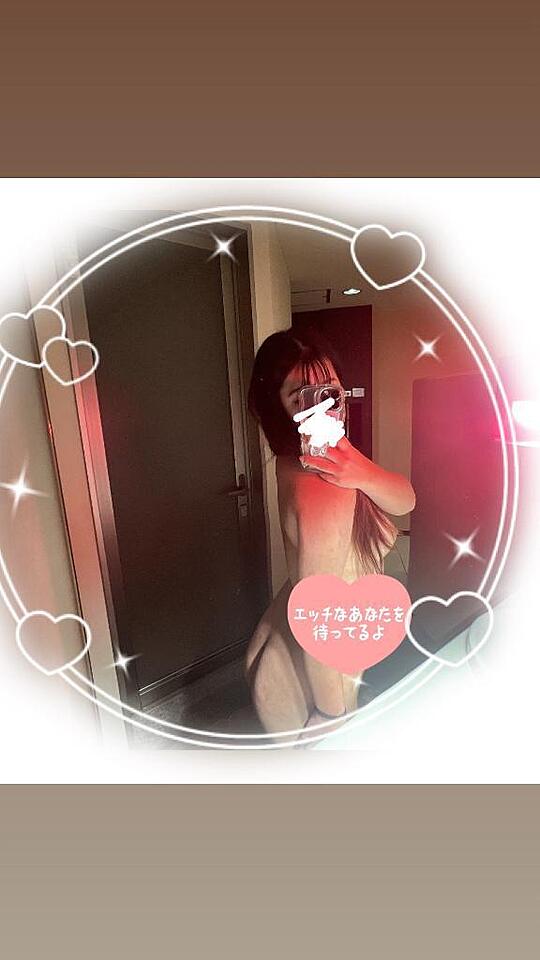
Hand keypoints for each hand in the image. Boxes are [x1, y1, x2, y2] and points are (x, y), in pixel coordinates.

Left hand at [300, 436, 416, 514]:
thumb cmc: (361, 464)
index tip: (318, 428)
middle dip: (315, 446)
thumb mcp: (353, 452)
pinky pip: (325, 475)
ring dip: (311, 461)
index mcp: (349, 450)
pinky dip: (319, 472)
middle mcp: (344, 460)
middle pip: (327, 451)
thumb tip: (330, 439)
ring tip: (303, 458)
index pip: (337, 438)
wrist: (370, 478)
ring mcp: (340, 471)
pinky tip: (313, 469)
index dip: (326, 432)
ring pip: (322, 465)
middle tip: (306, 442)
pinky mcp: (338, 480)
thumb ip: (342, 447)